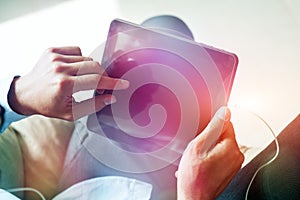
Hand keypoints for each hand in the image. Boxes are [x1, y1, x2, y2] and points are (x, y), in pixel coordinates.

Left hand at [8, 46, 128, 119]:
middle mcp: (60, 68)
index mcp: (64, 85)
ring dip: (90, 69)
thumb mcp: (71, 113)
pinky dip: (80, 59)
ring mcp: (55, 57)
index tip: (123, 84)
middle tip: (100, 85)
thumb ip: (93, 105)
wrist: (25, 94)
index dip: (113, 83)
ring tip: (81, 79)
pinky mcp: (52, 50)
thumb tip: (110, 97)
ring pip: (87, 58)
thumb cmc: (48, 105)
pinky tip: (73, 69)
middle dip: (103, 76)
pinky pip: (77, 50)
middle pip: (95, 66)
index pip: (97, 81)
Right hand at [176, 107, 243, 199]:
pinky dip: (210, 156)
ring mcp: (233, 165)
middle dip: (209, 138)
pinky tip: (200, 163)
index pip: (226, 123)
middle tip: (198, 148)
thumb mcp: (197, 146)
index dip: (212, 125)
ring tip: (198, 158)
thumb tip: (224, 112)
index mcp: (231, 148)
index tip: (203, 131)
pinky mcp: (228, 171)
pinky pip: (220, 156)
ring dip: (208, 148)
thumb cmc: (194, 177)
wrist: (194, 197)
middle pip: (223, 135)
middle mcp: (236, 156)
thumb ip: (212, 128)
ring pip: (220, 145)